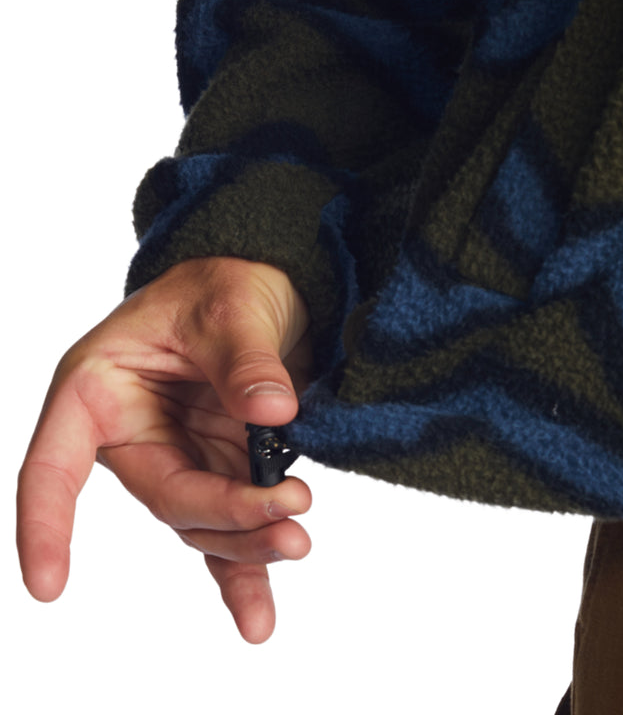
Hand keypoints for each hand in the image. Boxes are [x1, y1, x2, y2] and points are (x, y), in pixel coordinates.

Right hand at [17, 257, 312, 642]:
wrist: (262, 284)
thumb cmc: (223, 282)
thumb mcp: (230, 307)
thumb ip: (246, 361)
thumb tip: (272, 410)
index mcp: (101, 387)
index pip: (55, 462)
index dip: (46, 521)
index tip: (48, 582)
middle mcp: (134, 431)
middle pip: (165, 498)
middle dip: (226, 516)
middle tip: (287, 516)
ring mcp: (181, 454)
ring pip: (202, 522)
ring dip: (248, 543)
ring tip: (297, 542)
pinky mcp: (221, 468)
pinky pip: (226, 530)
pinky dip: (243, 570)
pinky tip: (258, 618)